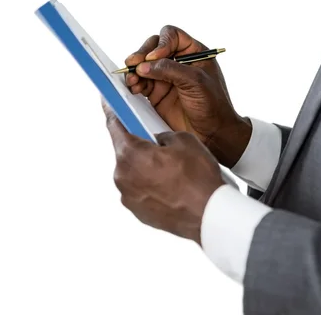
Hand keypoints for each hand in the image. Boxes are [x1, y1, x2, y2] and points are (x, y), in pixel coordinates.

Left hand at [103, 100, 223, 244]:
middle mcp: (122, 176)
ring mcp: (128, 196)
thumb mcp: (183, 140)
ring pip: (133, 172)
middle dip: (139, 144)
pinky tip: (170, 184)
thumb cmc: (198, 179)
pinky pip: (140, 190)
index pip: (114, 125)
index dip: (114, 112)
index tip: (111, 105)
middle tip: (158, 142)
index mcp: (130, 154)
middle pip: (124, 150)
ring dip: (146, 166)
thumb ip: (162, 135)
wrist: (209, 215)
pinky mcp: (137, 211)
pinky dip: (150, 185)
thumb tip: (158, 139)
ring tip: (170, 168)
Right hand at [125, 25, 251, 167]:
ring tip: (132, 80)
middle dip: (142, 55)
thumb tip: (144, 65)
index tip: (155, 57)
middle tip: (133, 64)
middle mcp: (178, 62)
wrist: (213, 134)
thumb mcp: (196, 82)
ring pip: (143, 65)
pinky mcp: (157, 93)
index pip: (171, 36)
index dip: (161, 43)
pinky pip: (140, 83)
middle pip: (153, 48)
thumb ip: (170, 70)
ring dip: (135, 70)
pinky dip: (134, 84)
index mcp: (193, 52)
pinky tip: (133, 88)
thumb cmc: (214, 106)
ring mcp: (166, 77)